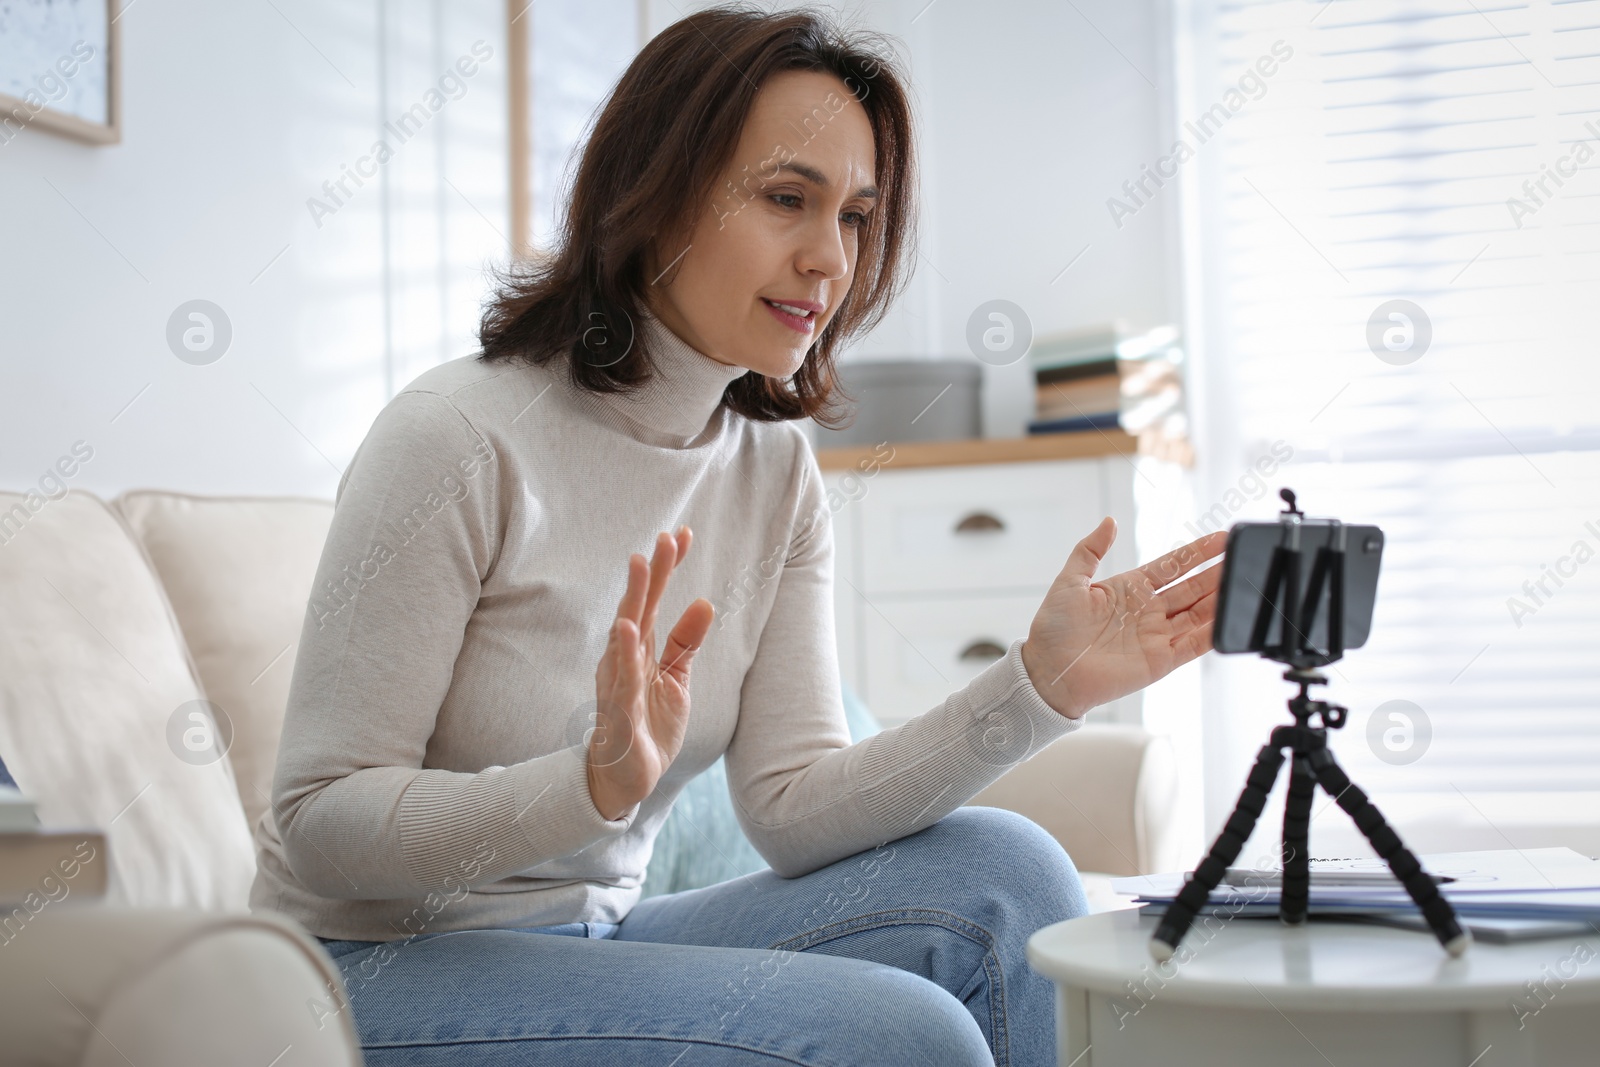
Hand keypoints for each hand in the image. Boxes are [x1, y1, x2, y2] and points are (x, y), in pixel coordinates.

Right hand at [586, 527, 714, 819]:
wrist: (625, 778)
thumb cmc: (646, 724)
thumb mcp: (676, 680)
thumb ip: (685, 642)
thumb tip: (704, 602)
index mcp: (639, 648)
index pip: (653, 600)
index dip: (667, 568)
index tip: (682, 534)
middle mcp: (623, 658)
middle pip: (638, 606)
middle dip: (652, 572)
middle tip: (664, 537)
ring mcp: (618, 682)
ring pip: (625, 634)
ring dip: (633, 599)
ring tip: (641, 565)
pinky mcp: (619, 710)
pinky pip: (621, 678)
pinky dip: (625, 653)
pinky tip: (628, 627)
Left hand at [1020, 518, 1225, 718]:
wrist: (1048, 672)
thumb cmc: (1054, 629)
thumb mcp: (1069, 581)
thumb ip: (1090, 550)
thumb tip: (1109, 522)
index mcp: (1130, 588)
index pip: (1173, 565)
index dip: (1197, 552)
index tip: (1221, 538)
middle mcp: (1148, 611)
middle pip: (1192, 588)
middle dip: (1217, 572)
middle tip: (1243, 556)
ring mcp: (1157, 636)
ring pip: (1198, 613)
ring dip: (1220, 599)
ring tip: (1243, 581)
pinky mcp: (1160, 661)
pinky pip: (1193, 645)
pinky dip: (1212, 633)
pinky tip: (1229, 619)